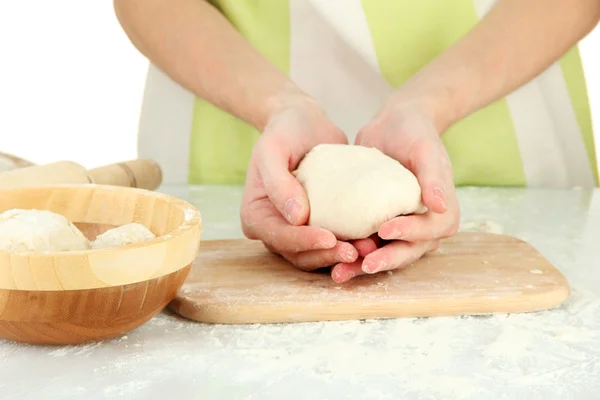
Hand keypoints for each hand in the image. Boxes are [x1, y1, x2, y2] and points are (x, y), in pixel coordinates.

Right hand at [241, 91, 359, 269]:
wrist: (304, 124)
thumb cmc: (283, 133)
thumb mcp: (272, 149)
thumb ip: (278, 182)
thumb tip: (296, 217)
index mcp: (256, 216)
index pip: (278, 237)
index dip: (303, 242)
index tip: (329, 238)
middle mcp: (275, 229)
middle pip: (298, 254)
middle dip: (326, 256)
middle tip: (355, 252)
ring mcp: (297, 231)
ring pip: (317, 255)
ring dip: (340, 257)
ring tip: (367, 249)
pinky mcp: (319, 226)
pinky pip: (333, 244)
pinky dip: (351, 245)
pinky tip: (372, 241)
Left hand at [331, 100, 459, 282]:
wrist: (393, 126)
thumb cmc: (415, 133)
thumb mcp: (426, 150)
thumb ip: (435, 177)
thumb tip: (441, 206)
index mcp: (442, 214)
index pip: (429, 232)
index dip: (410, 234)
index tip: (386, 229)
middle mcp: (422, 229)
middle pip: (406, 252)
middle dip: (384, 261)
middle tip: (362, 264)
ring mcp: (399, 231)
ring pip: (384, 255)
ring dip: (362, 267)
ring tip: (339, 273)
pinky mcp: (376, 228)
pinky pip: (365, 246)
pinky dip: (349, 254)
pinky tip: (328, 258)